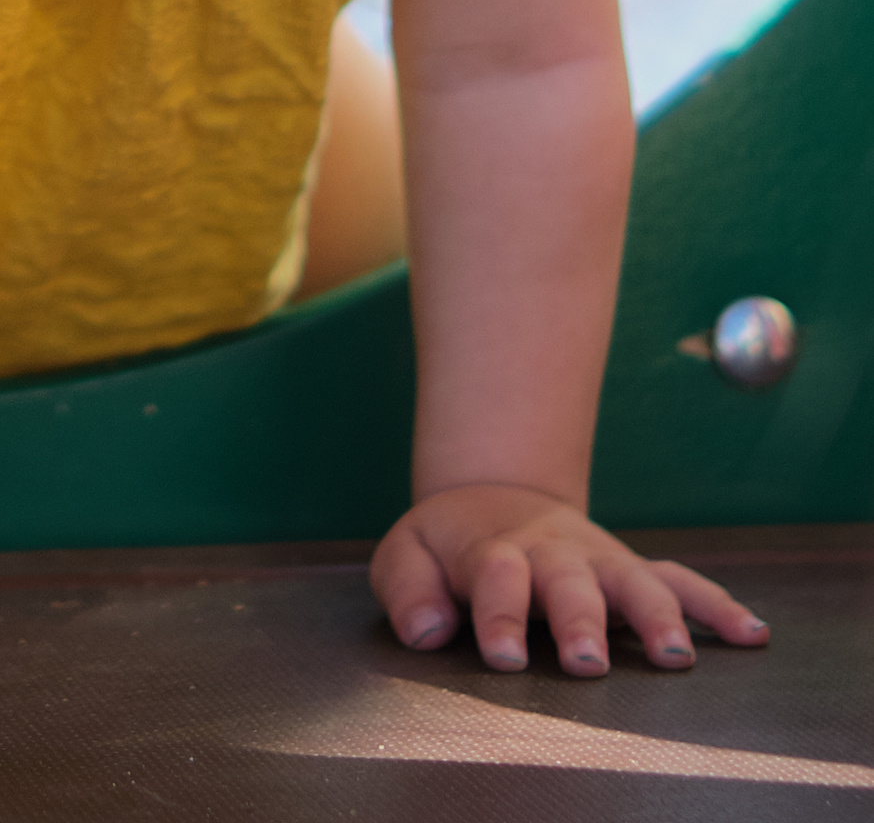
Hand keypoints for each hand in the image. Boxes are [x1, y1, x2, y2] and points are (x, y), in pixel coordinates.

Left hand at [373, 483, 771, 675]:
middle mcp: (553, 556)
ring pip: (634, 581)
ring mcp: (598, 562)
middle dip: (579, 622)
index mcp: (494, 552)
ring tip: (675, 657)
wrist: (493, 497)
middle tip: (585, 662)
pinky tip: (751, 634)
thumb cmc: (449, 545)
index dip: (499, 615)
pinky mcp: (630, 570)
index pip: (497, 578)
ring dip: (656, 616)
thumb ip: (407, 589)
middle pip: (569, 583)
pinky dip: (716, 605)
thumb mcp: (408, 555)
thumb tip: (427, 631)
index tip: (502, 655)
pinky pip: (679, 580)